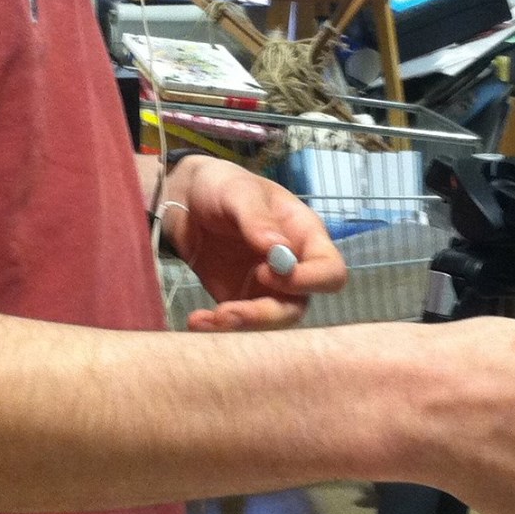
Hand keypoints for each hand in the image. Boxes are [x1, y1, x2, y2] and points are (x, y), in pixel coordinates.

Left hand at [161, 157, 345, 331]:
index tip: (266, 271)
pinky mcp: (239, 300)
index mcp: (304, 237)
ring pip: (268, 322)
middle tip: (227, 309)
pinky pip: (238, 324)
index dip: (307, 281)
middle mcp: (292, 268)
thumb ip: (257, 220)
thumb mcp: (238, 192)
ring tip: (205, 319)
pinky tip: (197, 319)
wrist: (184, 200)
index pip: (330, 271)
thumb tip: (278, 251)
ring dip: (239, 326)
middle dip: (266, 315)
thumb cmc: (222, 186)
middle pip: (298, 306)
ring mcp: (266, 288)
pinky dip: (218, 328)